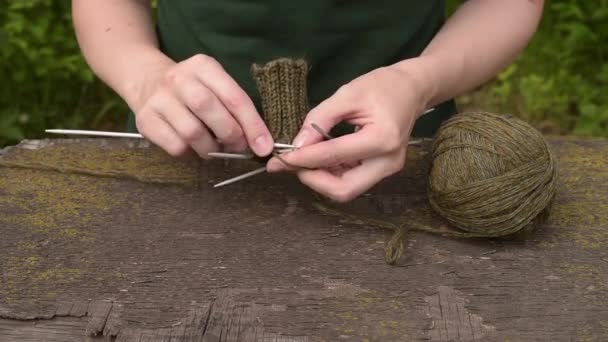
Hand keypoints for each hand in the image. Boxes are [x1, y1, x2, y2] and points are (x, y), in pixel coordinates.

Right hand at [132, 54, 273, 157]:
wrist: (147, 81)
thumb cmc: (194, 90)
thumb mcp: (215, 87)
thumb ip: (236, 109)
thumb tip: (259, 142)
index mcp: (203, 66)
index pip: (234, 97)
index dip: (252, 125)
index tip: (264, 146)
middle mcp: (179, 78)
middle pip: (209, 109)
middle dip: (230, 134)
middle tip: (239, 147)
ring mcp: (159, 99)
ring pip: (192, 132)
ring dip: (210, 148)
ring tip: (215, 149)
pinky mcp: (145, 120)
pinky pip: (176, 146)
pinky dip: (190, 153)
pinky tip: (193, 147)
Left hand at [266, 62, 431, 201]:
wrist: (412, 89)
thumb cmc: (382, 86)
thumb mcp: (347, 94)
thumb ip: (320, 119)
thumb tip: (297, 145)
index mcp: (382, 139)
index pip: (334, 156)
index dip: (303, 159)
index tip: (280, 158)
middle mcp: (388, 162)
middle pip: (343, 189)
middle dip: (312, 180)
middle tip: (290, 164)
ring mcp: (388, 169)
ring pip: (346, 190)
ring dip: (320, 178)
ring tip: (301, 160)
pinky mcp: (383, 171)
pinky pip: (352, 181)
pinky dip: (331, 174)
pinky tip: (318, 159)